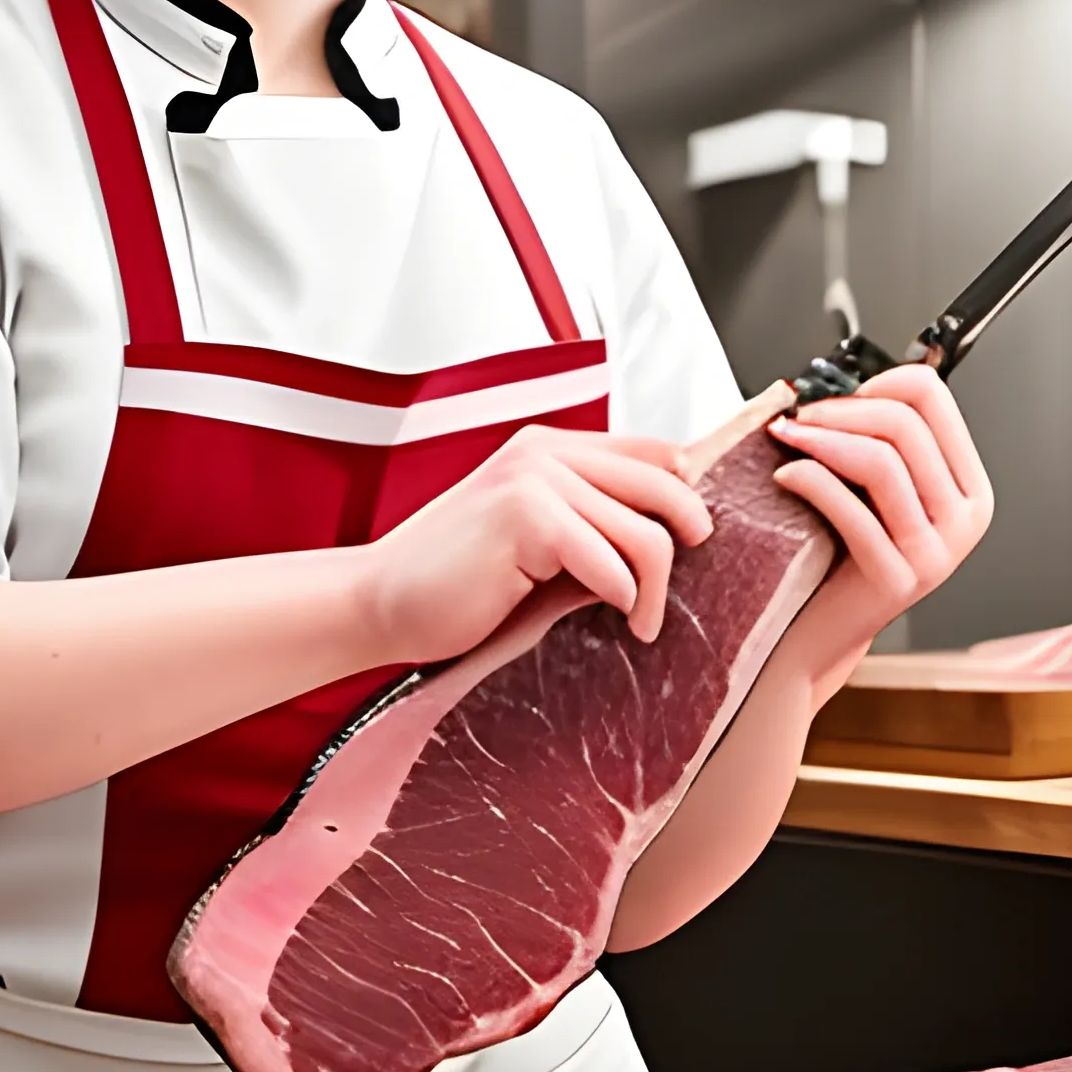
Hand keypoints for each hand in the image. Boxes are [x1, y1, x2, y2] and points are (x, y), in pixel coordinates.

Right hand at [356, 425, 713, 666]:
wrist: (381, 602)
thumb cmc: (462, 586)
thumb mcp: (543, 545)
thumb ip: (595, 528)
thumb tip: (675, 539)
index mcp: (552, 449)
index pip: (655, 454)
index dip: (687, 498)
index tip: (690, 546)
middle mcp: (546, 452)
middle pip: (666, 487)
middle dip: (685, 546)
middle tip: (668, 596)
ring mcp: (534, 479)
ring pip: (646, 532)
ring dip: (655, 590)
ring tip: (639, 622)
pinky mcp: (523, 517)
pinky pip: (610, 562)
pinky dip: (623, 597)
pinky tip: (615, 617)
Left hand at [766, 365, 993, 696]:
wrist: (824, 630)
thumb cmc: (841, 551)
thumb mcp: (875, 489)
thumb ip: (881, 438)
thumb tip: (845, 379)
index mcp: (969, 488)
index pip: (935, 399)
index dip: (879, 382)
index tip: (837, 393)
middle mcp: (965, 519)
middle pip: (906, 426)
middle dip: (841, 409)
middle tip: (799, 415)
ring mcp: (937, 553)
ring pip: (882, 461)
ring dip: (823, 438)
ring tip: (786, 438)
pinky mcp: (898, 579)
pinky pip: (851, 509)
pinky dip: (810, 480)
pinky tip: (784, 476)